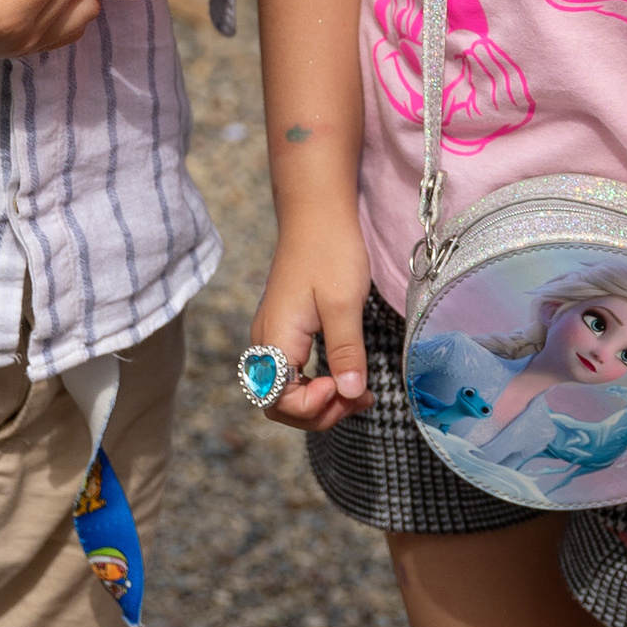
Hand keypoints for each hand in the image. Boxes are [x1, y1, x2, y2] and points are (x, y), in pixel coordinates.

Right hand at [247, 226, 372, 428]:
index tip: (343, 388)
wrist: (317, 214)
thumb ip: (345, 351)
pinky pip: (294, 374)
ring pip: (287, 392)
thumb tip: (348, 393)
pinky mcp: (286, 331)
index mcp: (275, 338)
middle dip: (319, 412)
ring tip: (359, 394)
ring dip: (322, 402)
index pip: (277, 401)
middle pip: (279, 404)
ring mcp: (274, 337)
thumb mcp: (344, 303)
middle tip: (358, 398)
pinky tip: (347, 379)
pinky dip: (320, 385)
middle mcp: (266, 343)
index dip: (311, 407)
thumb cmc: (330, 251)